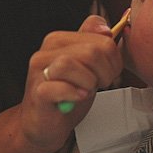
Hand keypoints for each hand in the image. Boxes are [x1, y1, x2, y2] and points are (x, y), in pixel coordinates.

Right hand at [20, 15, 122, 152]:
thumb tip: (106, 28)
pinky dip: (75, 94)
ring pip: (72, 63)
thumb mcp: (86, 66)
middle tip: (101, 84)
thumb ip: (95, 43)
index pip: (98, 33)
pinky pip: (60, 86)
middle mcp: (46, 51)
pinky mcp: (38, 93)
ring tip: (87, 91)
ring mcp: (39, 72)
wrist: (44, 124)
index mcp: (58, 40)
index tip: (109, 69)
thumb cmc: (66, 95)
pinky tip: (78, 97)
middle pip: (91, 50)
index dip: (113, 54)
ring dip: (89, 82)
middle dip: (106, 71)